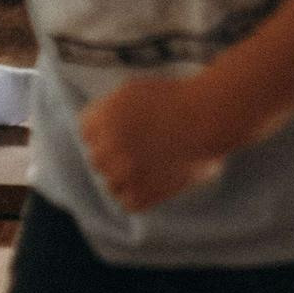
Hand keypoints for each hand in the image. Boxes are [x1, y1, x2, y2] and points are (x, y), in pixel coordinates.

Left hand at [77, 75, 223, 213]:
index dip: (102, 132)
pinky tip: (152, 184)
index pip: (85, 132)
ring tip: (145, 169)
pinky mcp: (144, 192)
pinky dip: (138, 196)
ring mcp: (126, 171)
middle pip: (95, 159)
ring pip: (110, 183)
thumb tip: (97, 124)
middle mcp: (108, 146)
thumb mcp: (134, 90)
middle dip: (112, 155)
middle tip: (136, 152)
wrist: (208, 117)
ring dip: (124, 178)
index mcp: (103, 118)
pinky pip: (128, 202)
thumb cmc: (176, 98)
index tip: (119, 133)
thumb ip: (110, 108)